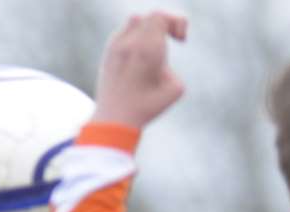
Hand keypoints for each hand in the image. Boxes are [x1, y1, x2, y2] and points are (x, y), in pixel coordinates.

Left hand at [90, 11, 188, 128]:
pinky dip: (137, 36)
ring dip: (150, 28)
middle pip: (150, 15)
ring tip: (155, 49)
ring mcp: (116, 46)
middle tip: (174, 40)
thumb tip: (160, 62)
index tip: (182, 41)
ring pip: (135, 20)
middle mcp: (129, 44)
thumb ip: (172, 65)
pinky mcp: (108, 52)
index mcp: (146, 50)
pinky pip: (124, 31)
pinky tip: (140, 55)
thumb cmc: (147, 106)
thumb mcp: (176, 88)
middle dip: (167, 24)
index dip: (177, 21)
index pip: (160, 16)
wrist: (114, 118)